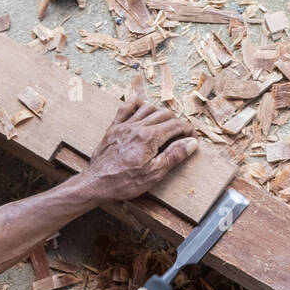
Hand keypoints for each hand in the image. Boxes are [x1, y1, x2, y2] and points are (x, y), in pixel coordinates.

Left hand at [81, 98, 197, 202]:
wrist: (97, 184)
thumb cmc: (124, 182)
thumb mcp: (154, 174)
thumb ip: (174, 156)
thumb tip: (191, 143)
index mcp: (149, 138)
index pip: (176, 125)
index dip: (188, 130)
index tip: (192, 137)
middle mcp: (137, 126)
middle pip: (163, 114)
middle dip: (176, 122)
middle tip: (180, 133)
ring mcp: (124, 125)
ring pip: (147, 108)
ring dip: (159, 113)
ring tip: (164, 123)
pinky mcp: (113, 128)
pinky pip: (126, 108)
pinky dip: (136, 105)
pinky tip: (142, 109)